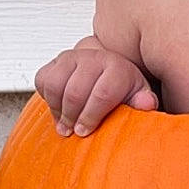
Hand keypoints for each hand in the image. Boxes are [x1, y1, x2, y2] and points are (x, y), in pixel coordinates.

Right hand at [35, 45, 157, 134]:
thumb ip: (143, 102)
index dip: (91, 116)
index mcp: (116, 67)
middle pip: (75, 91)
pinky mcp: (55, 61)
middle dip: (72, 116)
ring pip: (54, 85)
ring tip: (64, 123)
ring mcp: (72, 58)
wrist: (108, 70)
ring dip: (57, 109)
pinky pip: (42, 80)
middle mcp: (93, 58)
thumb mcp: (138, 96)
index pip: (102, 93)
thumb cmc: (123, 88)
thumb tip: (146, 104)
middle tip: (73, 131)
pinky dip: (46, 97)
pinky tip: (58, 107)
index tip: (85, 131)